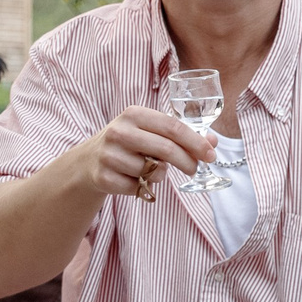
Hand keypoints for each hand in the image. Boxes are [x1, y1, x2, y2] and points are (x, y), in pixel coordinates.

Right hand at [73, 106, 215, 200]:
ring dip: (160, 175)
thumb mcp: (151, 132)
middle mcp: (119, 131)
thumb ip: (182, 134)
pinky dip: (142, 187)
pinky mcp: (103, 176)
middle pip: (166, 149)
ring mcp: (109, 154)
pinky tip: (133, 178)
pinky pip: (137, 187)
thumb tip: (213, 141)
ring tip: (151, 169)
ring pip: (152, 171)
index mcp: (134, 114)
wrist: (89, 161)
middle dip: (187, 162)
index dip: (196, 142)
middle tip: (195, 169)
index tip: (211, 155)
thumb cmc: (130, 143)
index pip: (173, 127)